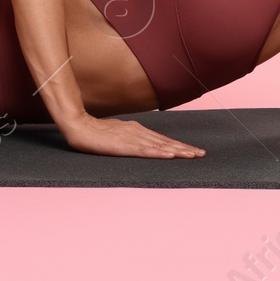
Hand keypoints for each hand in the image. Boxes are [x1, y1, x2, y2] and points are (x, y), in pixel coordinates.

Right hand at [60, 113, 203, 159]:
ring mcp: (132, 138)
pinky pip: (146, 151)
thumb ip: (128, 137)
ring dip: (178, 151)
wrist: (78, 125)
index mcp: (136, 129)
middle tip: (201, 154)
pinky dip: (160, 153)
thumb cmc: (94, 131)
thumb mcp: (116, 133)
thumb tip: (139, 143)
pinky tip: (170, 156)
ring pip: (160, 146)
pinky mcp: (124, 146)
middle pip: (165, 142)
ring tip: (192, 155)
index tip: (192, 150)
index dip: (178, 145)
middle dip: (184, 148)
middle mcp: (138, 132)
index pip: (161, 139)